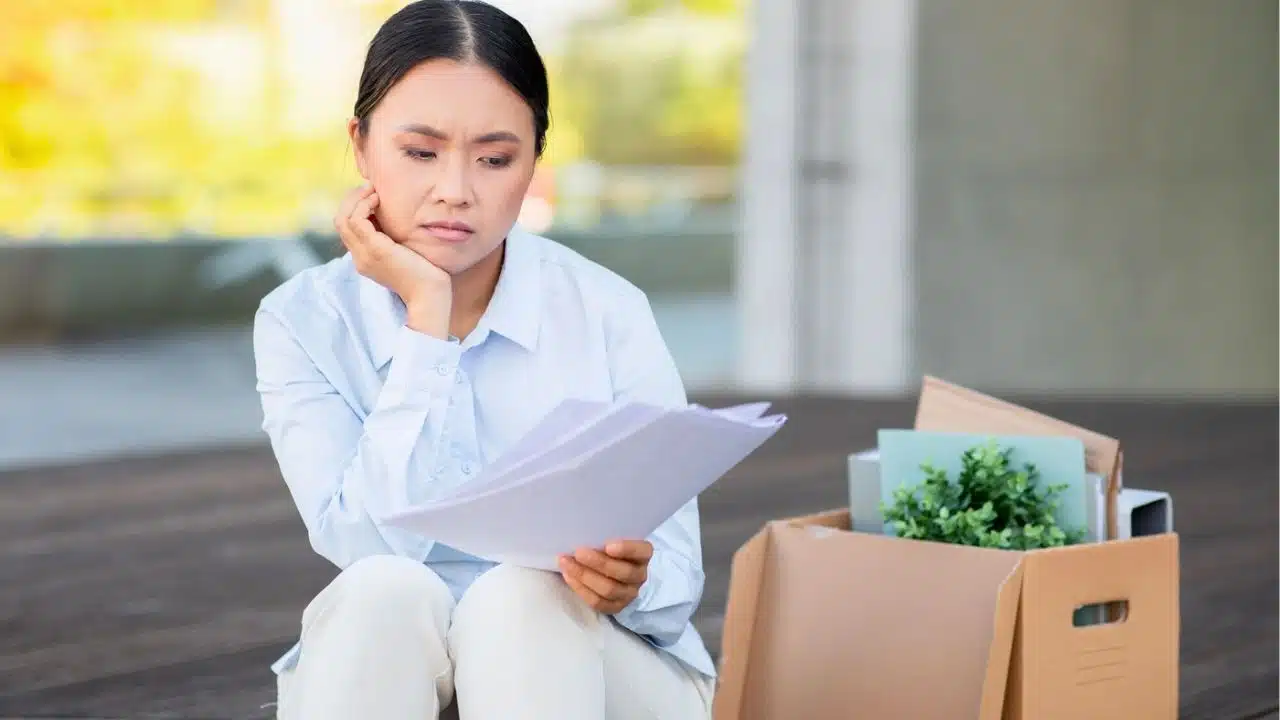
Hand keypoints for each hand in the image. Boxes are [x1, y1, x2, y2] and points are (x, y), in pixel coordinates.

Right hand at [335, 184, 450, 336]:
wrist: (431, 296)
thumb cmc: (426, 275)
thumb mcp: (405, 253)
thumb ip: (395, 240)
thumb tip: (396, 219)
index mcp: (365, 259)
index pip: (346, 228)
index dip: (354, 207)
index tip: (372, 195)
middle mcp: (360, 258)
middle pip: (339, 221)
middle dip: (351, 199)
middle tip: (370, 187)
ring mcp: (365, 255)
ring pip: (343, 219)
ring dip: (356, 199)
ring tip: (374, 191)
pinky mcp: (375, 251)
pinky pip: (356, 221)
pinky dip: (363, 205)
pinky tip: (378, 201)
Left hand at [558, 539, 652, 613]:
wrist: (618, 573)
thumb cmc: (613, 550)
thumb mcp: (615, 539)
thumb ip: (605, 537)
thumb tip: (583, 535)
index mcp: (643, 555)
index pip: (641, 551)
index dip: (626, 549)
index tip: (608, 546)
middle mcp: (640, 576)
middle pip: (623, 573)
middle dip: (598, 563)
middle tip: (578, 553)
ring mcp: (629, 594)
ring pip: (608, 589)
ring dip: (584, 576)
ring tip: (566, 564)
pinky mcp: (615, 607)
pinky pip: (598, 602)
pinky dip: (581, 589)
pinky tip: (569, 576)